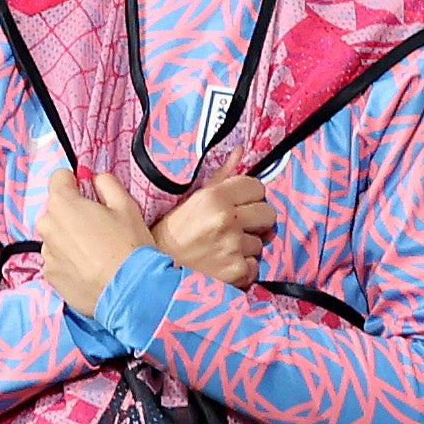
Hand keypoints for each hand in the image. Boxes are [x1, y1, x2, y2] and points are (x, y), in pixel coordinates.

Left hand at [38, 165, 157, 317]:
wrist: (130, 293)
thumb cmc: (130, 246)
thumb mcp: (126, 205)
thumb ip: (106, 183)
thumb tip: (95, 180)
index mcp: (63, 204)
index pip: (58, 178)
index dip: (75, 182)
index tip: (88, 192)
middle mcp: (47, 226)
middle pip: (56, 209)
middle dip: (73, 213)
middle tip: (99, 227)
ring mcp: (46, 253)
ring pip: (56, 235)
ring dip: (70, 238)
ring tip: (96, 252)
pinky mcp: (50, 276)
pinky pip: (57, 259)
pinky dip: (70, 260)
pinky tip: (90, 268)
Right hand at [152, 172, 278, 288]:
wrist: (155, 270)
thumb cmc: (174, 234)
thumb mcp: (194, 200)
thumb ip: (222, 176)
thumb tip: (241, 151)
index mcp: (216, 198)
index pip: (257, 187)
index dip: (251, 196)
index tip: (240, 205)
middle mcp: (227, 220)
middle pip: (268, 214)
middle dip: (256, 220)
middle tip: (237, 227)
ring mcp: (233, 247)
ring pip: (261, 242)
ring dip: (247, 246)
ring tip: (225, 248)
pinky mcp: (236, 272)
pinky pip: (255, 266)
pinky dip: (244, 268)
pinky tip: (225, 264)